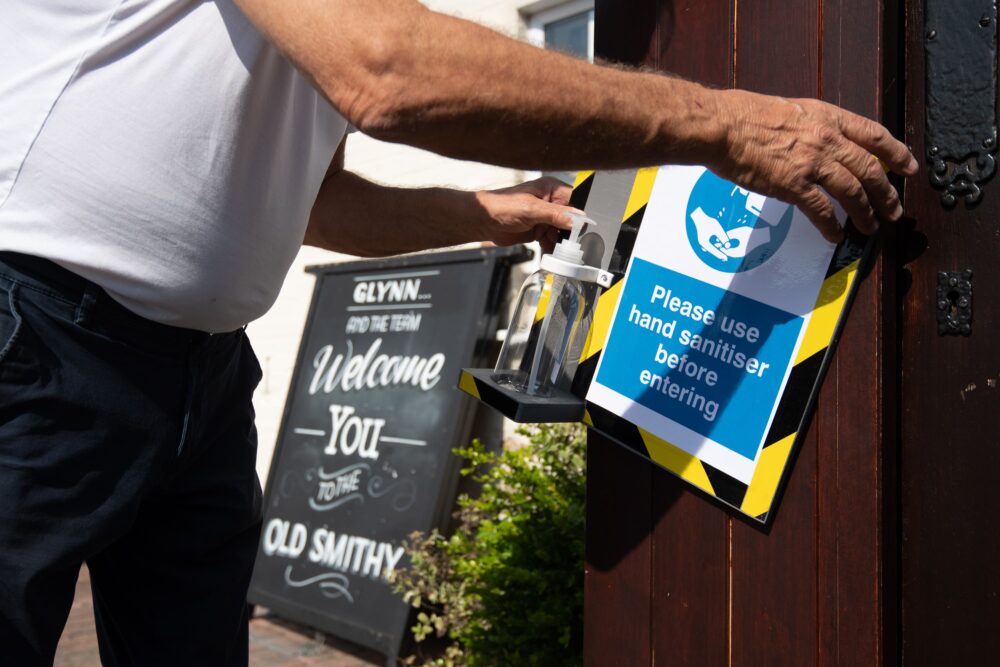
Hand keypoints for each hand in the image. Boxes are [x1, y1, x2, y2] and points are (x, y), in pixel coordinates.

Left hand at [474, 177, 579, 252]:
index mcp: (551, 189)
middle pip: (570, 219)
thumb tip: (579, 218)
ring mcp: (545, 217)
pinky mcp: (539, 230)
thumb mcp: (532, 209)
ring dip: (560, 243)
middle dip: (569, 233)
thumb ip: (556, 214)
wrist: (483, 221)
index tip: (579, 230)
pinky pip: (551, 241)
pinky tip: (549, 254)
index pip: (574, 201)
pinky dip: (551, 248)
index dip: (579, 216)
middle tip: (568, 245)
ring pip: (562, 232)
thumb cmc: (502, 206)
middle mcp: (550, 202)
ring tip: (558, 251)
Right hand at [709, 90, 917, 241]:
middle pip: (869, 169)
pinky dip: (831, 226)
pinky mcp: (794, 185)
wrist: (723, 126)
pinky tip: (835, 235)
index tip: (908, 167)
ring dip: (865, 213)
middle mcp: (826, 140)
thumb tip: (815, 143)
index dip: (896, 153)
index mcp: (827, 118)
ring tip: (871, 226)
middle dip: (886, 193)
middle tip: (894, 209)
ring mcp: (812, 163)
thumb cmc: (744, 115)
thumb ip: (809, 127)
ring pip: (853, 192)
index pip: (874, 135)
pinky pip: (821, 211)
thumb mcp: (790, 111)